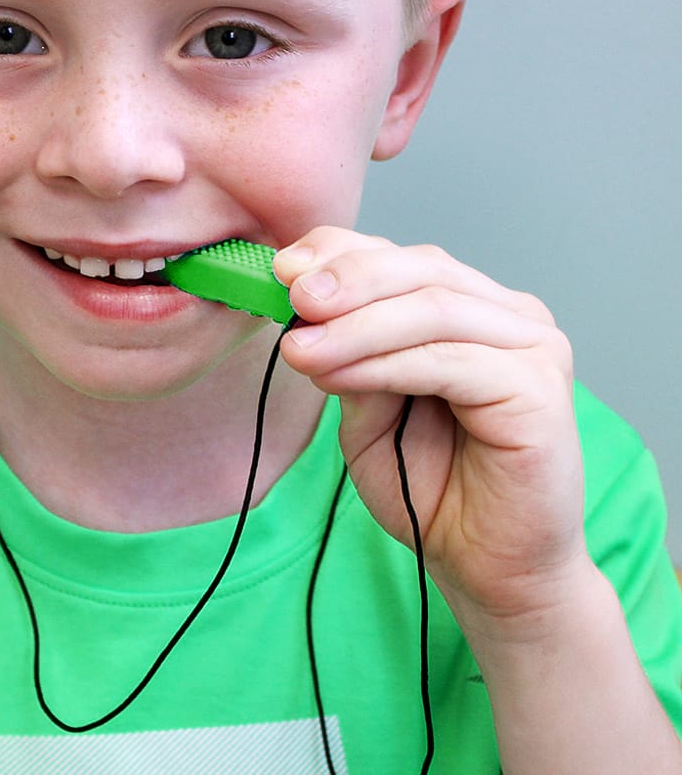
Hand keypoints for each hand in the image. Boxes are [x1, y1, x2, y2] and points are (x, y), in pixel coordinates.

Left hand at [274, 226, 590, 630]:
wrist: (488, 566)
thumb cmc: (432, 484)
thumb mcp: (368, 409)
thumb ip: (350, 356)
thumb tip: (306, 309)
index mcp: (469, 306)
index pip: (400, 258)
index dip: (339, 253)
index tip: (280, 270)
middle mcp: (507, 315)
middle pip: (419, 270)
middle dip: (347, 279)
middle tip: (293, 297)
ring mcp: (532, 347)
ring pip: (430, 310)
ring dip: (355, 327)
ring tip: (300, 348)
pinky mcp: (539, 389)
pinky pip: (449, 361)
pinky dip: (385, 363)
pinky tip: (339, 376)